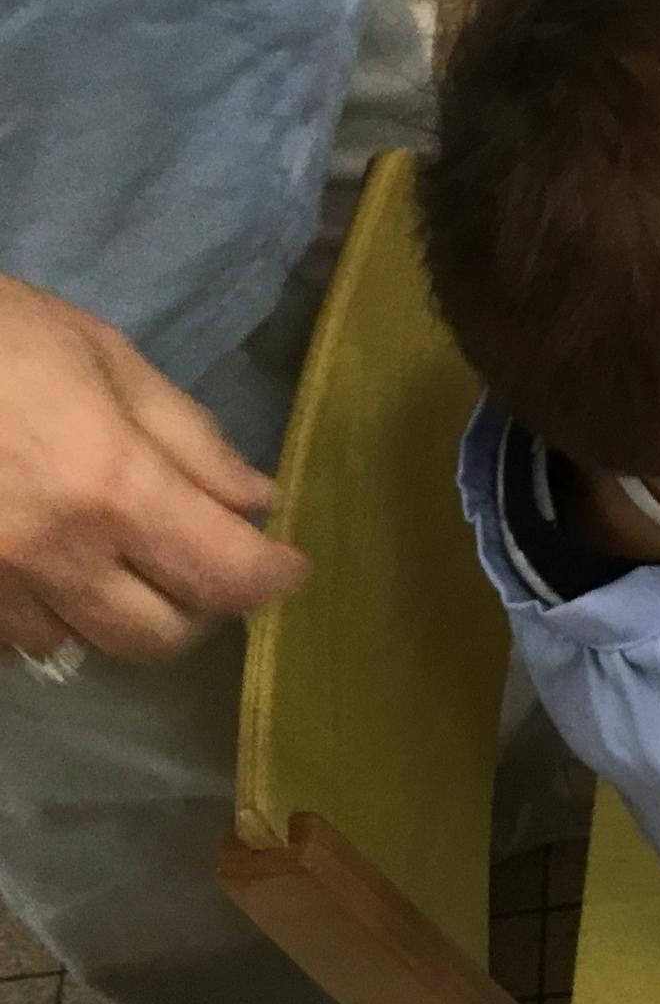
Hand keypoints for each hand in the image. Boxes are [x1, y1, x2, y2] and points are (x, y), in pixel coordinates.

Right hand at [0, 278, 308, 663]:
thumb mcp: (104, 358)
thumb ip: (189, 438)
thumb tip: (255, 501)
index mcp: (110, 488)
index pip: (224, 575)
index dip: (273, 577)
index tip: (288, 564)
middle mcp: (53, 556)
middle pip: (158, 636)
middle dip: (200, 605)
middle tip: (206, 559)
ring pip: (84, 645)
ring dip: (122, 612)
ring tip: (127, 558)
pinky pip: (17, 636)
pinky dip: (52, 614)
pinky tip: (55, 565)